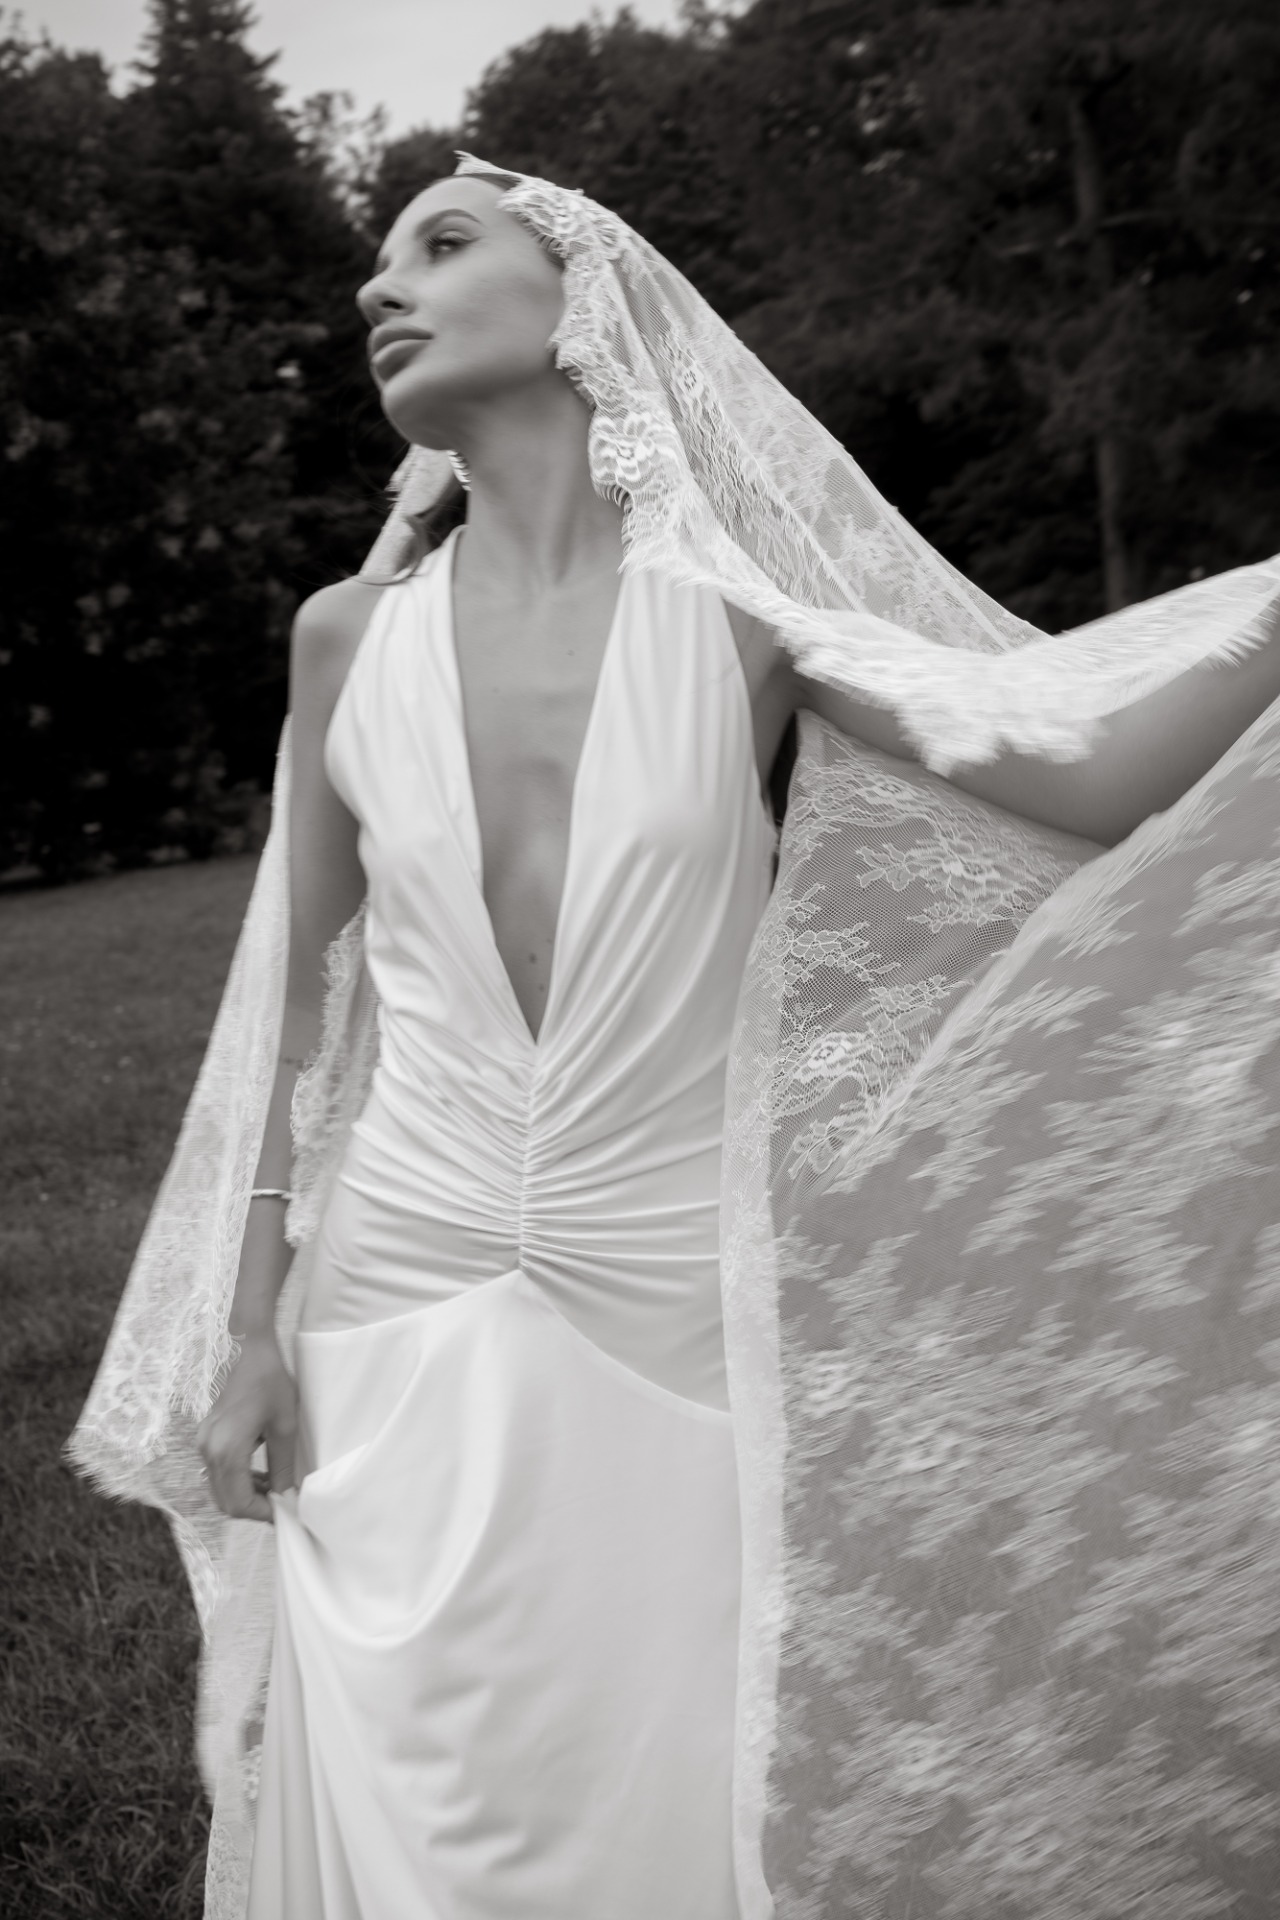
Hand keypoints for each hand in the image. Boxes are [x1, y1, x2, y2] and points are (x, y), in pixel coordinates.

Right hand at [196, 1329, 297, 1522]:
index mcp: (226, 1450)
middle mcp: (208, 1450)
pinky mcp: (206, 1436)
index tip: (285, 1511)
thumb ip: (283, 1466)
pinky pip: (218, 1470)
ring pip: (220, 1488)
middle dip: (253, 1508)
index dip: (262, 1514)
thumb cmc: (269, 1381)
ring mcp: (204, 1443)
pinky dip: (237, 1478)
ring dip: (245, 1494)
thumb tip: (287, 1496)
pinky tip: (260, 1471)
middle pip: (225, 1501)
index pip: (238, 1503)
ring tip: (275, 1486)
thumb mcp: (284, 1425)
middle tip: (281, 1502)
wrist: (247, 1348)